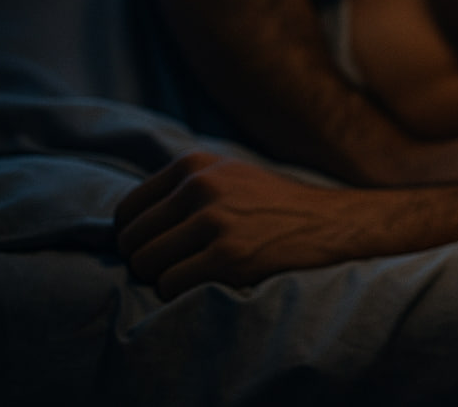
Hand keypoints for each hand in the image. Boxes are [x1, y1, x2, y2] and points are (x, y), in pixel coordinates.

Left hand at [115, 151, 365, 298]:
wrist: (333, 222)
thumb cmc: (275, 206)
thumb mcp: (228, 176)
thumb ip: (182, 189)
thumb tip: (124, 227)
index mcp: (195, 164)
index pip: (126, 211)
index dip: (133, 238)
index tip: (156, 250)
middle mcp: (201, 186)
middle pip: (131, 241)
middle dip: (147, 262)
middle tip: (177, 267)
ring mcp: (215, 220)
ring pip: (146, 265)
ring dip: (164, 279)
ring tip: (195, 274)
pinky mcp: (229, 255)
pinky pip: (171, 285)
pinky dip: (182, 293)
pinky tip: (210, 283)